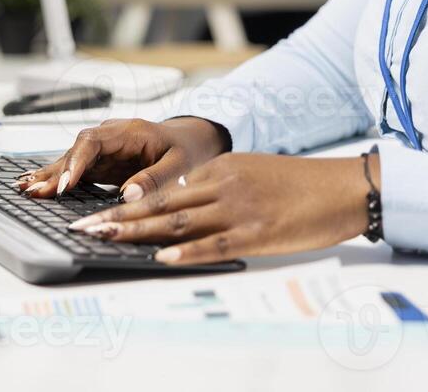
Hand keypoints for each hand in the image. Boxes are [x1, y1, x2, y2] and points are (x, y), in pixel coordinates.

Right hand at [12, 117, 228, 200]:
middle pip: (76, 151)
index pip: (93, 142)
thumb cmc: (189, 149)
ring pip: (71, 160)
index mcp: (129, 132)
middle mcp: (111, 137)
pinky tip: (37, 186)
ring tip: (25, 189)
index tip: (67, 183)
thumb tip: (127, 196)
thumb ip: (155, 178)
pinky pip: (77, 170)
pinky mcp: (103, 162)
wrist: (193, 139)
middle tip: (36, 192)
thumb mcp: (181, 166)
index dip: (77, 162)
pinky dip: (58, 179)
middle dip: (56, 172)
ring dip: (51, 175)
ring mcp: (105, 149)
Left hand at [64, 153, 377, 265]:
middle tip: (84, 227)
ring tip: (105, 239)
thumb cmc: (301, 184)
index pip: (164, 189)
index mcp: (220, 169)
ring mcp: (238, 208)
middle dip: (117, 217)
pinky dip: (185, 252)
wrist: (343, 186)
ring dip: (136, 233)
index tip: (99, 213)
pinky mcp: (257, 232)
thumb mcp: (252, 174)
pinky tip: (161, 257)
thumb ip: (218, 187)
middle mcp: (223, 184)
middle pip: (160, 203)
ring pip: (177, 222)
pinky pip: (213, 243)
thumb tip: (186, 206)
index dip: (128, 204)